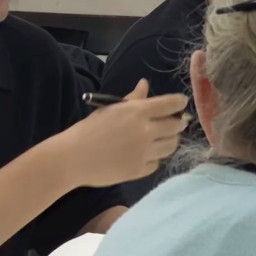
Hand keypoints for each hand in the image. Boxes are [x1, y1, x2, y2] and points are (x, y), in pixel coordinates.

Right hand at [62, 80, 188, 186]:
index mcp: (138, 112)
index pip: (170, 104)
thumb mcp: (110, 109)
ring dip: (171, 139)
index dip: (179, 102)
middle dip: (179, 122)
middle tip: (176, 122)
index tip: (181, 103)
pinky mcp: (141, 170)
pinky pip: (157, 162)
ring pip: (171, 146)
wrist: (74, 157)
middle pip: (176, 126)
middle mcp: (146, 132)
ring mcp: (145, 153)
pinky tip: (147, 154)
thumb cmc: (89, 129)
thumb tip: (145, 85)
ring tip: (164, 137)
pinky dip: (155, 157)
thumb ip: (132, 98)